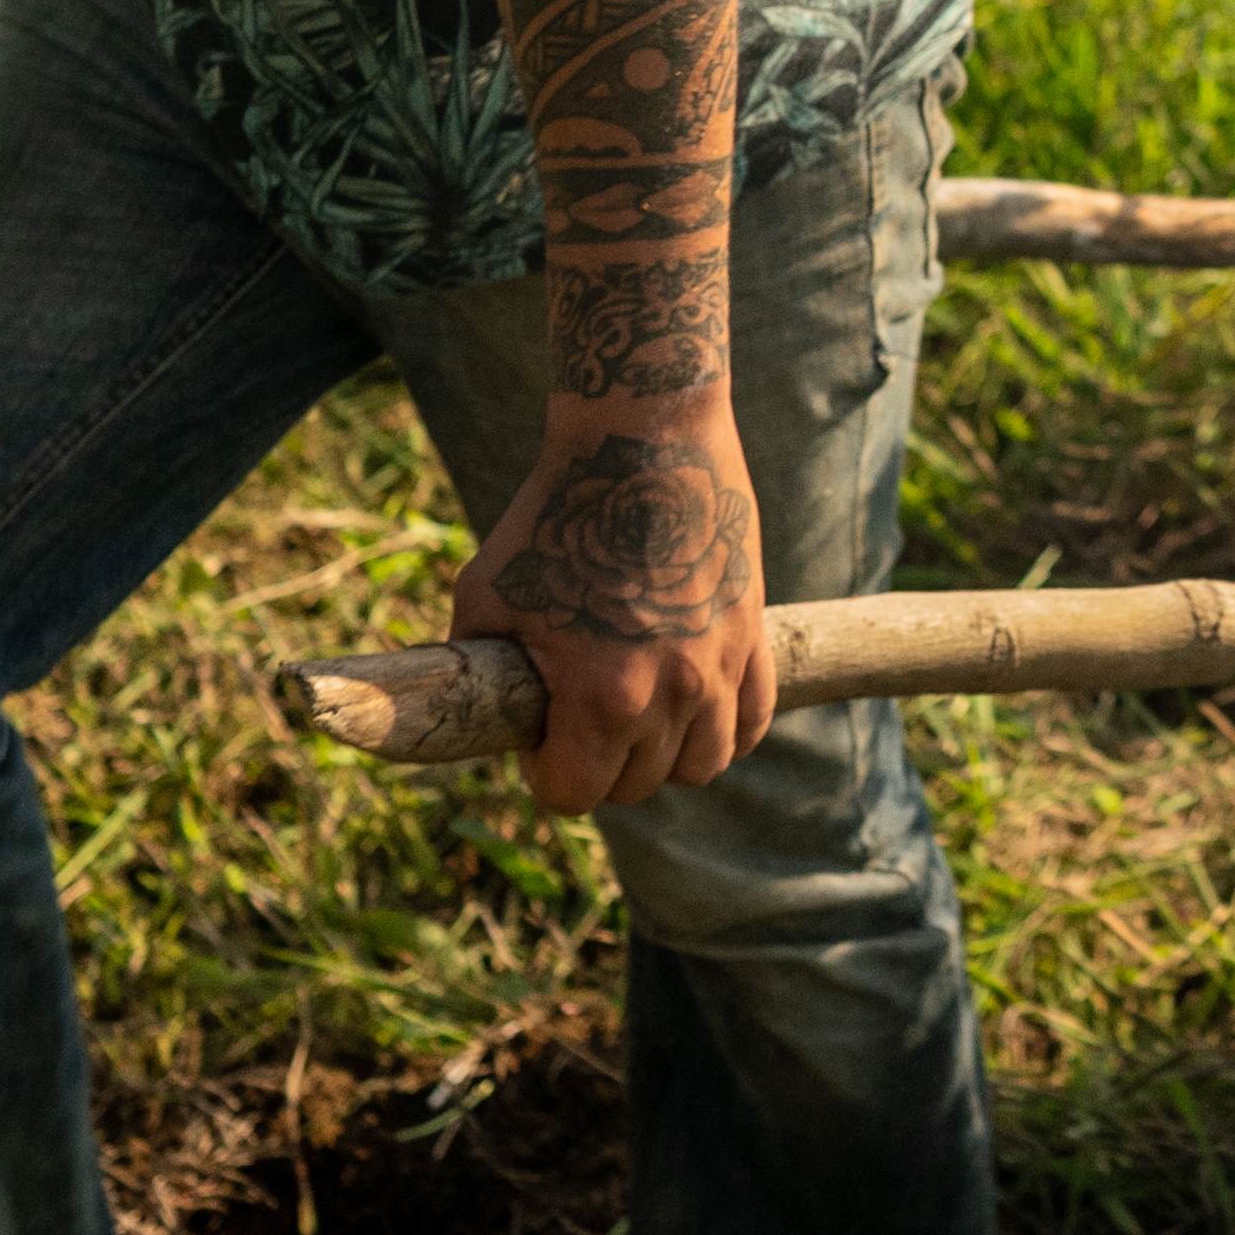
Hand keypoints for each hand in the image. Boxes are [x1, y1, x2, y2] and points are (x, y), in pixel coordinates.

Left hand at [453, 404, 777, 814]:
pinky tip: (693, 705)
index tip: (538, 733)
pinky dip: (724, 730)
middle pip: (637, 786)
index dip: (544, 770)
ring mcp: (721, 667)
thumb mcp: (485, 595)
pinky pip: (753, 722)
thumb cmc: (554, 515)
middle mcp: (672, 694)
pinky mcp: (754, 636)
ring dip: (665, 755)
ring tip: (638, 715)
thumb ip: (480, 667)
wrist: (645, 440)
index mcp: (602, 697)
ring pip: (702, 766)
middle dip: (600, 762)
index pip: (573, 794)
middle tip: (578, 713)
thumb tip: (484, 713)